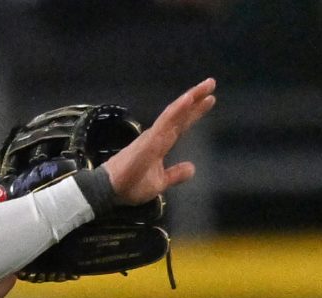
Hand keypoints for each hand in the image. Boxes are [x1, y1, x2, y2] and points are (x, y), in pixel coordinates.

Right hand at [103, 78, 216, 205]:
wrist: (110, 192)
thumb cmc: (131, 185)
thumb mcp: (160, 182)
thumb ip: (175, 174)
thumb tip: (192, 168)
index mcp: (161, 143)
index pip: (181, 124)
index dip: (195, 112)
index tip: (210, 98)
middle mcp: (157, 135)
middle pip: (180, 114)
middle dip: (196, 98)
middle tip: (211, 82)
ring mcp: (153, 136)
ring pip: (174, 114)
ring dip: (189, 99)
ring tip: (204, 86)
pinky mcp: (149, 141)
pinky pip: (165, 123)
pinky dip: (177, 111)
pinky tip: (187, 100)